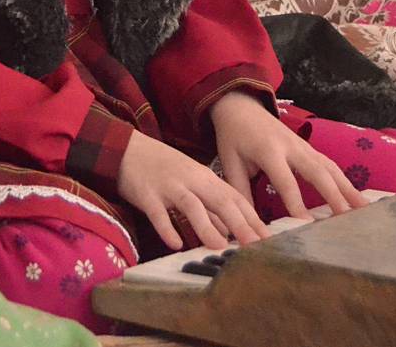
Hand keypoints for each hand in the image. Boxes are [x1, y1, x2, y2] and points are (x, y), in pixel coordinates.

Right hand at [116, 130, 267, 251]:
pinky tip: (175, 243)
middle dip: (240, 224)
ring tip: (219, 247)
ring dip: (206, 227)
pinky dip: (167, 228)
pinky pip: (158, 213)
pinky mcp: (147, 194)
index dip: (252, 219)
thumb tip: (230, 233)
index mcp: (205, 178)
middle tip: (256, 246)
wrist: (127, 148)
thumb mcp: (191, 183)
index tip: (269, 240)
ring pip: (192, 206)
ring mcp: (169, 186)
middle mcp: (191, 180)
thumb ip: (209, 208)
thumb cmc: (162, 168)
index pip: (235, 199)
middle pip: (220, 201)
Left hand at [209, 92, 370, 220]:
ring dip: (348, 188)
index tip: (306, 225)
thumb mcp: (229, 163)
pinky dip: (345, 181)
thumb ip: (241, 191)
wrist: (240, 106)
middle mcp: (291, 147)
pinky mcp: (310, 148)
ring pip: (330, 167)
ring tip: (365, 210)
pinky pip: (330, 165)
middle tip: (348, 218)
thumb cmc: (233, 137)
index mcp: (268, 150)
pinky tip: (357, 198)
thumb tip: (248, 223)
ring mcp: (304, 146)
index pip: (285, 181)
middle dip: (334, 195)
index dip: (296, 203)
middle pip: (318, 172)